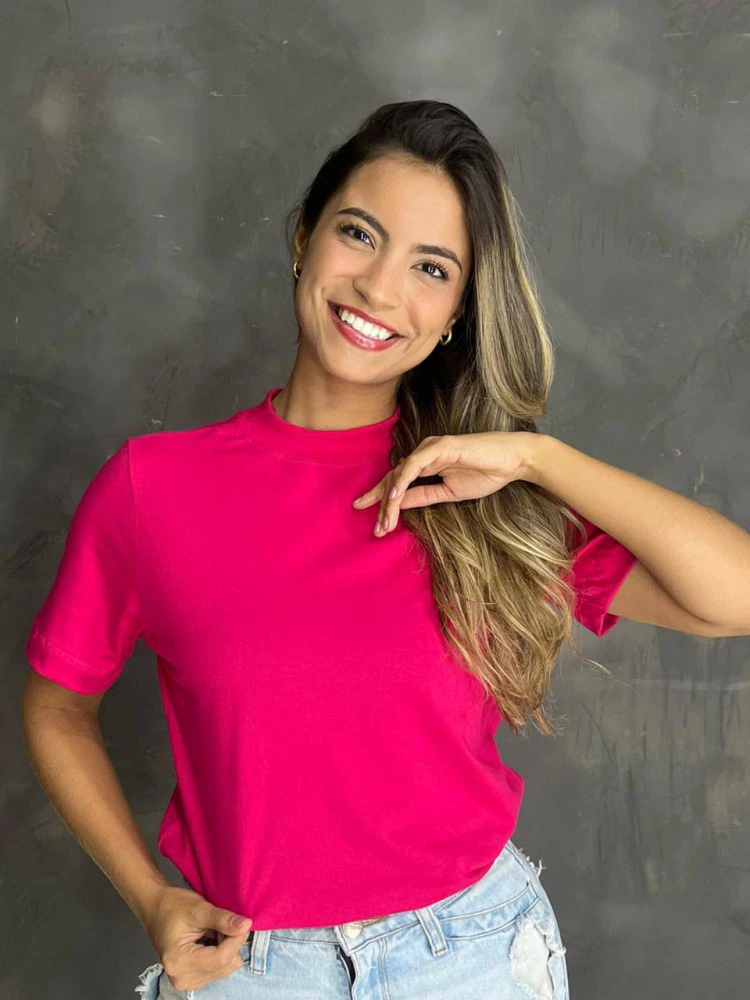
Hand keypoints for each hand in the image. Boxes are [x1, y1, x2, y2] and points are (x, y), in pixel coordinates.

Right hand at [141, 884, 252, 992]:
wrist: (156, 908)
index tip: (244, 922)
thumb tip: (246, 925)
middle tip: (220, 924)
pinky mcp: (191, 979)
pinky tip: (210, 939)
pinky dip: (220, 953)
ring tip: (212, 931)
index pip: (221, 958)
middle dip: (229, 943)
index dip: (237, 939)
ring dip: (225, 948)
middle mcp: (181, 978)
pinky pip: (218, 969)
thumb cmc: (173, 906)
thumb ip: (223, 919)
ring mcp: (186, 982)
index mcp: (179, 962)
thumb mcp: (199, 908)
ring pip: (224, 968)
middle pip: (223, 965)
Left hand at [353, 431, 542, 534]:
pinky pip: (415, 464)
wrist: (513, 461)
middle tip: (376, 529)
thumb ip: (423, 496)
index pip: (397, 480)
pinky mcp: (440, 446)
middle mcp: (424, 453)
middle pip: (394, 478)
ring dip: (390, 500)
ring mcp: (431, 448)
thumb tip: (398, 504)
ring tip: (385, 522)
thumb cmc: (485, 473)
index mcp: (426, 462)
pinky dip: (403, 481)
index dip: (381, 498)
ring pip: (401, 474)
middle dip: (381, 504)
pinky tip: (394, 499)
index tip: (367, 515)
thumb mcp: (448, 493)